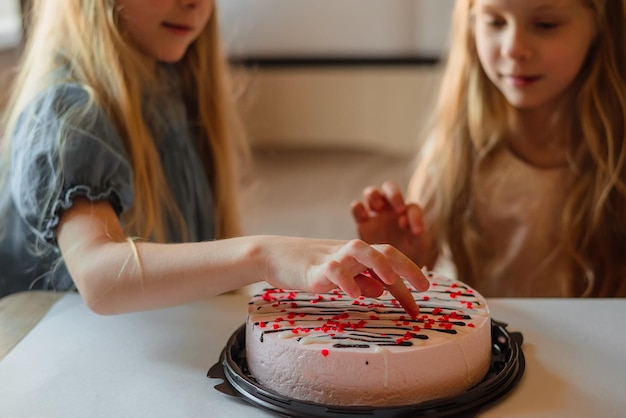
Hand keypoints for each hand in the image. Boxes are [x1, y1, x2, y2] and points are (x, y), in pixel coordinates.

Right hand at [260, 237, 428, 314]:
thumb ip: (359, 280)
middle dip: (406, 266)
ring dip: (378, 262)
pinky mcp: (313, 268)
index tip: (418, 310)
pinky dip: (345, 280)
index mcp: (356, 256)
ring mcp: (331, 257)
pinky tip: (354, 295)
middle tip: (424, 287)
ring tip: (390, 280)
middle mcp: (348, 252)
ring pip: (360, 248)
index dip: (406, 284)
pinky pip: (333, 268)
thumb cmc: (306, 267)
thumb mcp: (338, 276)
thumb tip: (380, 291)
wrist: (272, 255)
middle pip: (383, 249)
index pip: (389, 264)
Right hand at [351, 181, 435, 267]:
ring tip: (377, 207)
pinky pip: (357, 208)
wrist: (387, 274)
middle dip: (394, 195)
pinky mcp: (361, 223)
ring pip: (371, 193)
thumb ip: (414, 244)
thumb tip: (410, 231)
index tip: (417, 233)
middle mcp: (391, 210)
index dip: (415, 217)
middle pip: (390, 188)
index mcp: (408, 216)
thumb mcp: (415, 256)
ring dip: (374, 196)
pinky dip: (359, 209)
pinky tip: (364, 220)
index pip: (412, 208)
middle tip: (398, 210)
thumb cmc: (404, 263)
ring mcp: (374, 215)